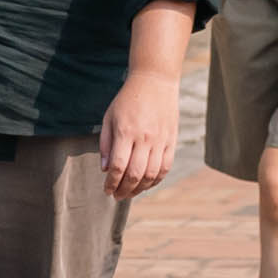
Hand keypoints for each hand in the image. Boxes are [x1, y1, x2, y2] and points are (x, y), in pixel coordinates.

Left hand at [98, 71, 178, 200]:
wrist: (155, 81)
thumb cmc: (128, 99)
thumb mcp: (109, 117)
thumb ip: (106, 144)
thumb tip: (105, 169)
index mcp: (126, 131)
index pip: (119, 166)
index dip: (111, 183)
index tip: (106, 190)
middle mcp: (145, 138)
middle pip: (135, 174)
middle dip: (124, 190)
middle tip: (116, 196)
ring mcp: (161, 140)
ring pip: (152, 174)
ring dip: (140, 189)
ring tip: (130, 192)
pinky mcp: (171, 140)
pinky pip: (165, 167)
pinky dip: (156, 180)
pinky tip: (146, 184)